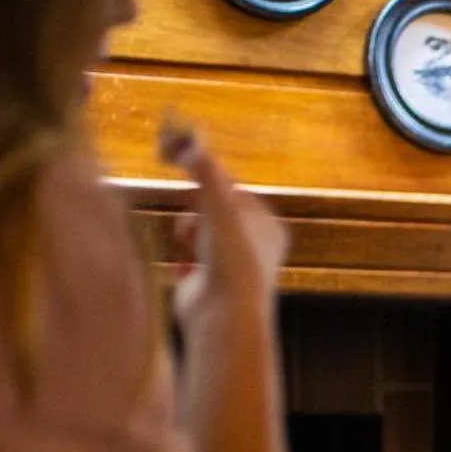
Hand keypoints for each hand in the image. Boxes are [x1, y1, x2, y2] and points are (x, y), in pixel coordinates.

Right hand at [164, 132, 287, 325]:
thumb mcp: (219, 206)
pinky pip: (185, 258)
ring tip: (190, 245)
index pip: (233, 191)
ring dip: (187, 233)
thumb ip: (206, 170)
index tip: (183, 164)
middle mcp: (255, 248)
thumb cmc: (232, 260)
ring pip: (196, 233)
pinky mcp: (208, 284)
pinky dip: (181, 260)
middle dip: (196, 212)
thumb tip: (191, 136)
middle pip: (212, 211)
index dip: (208, 181)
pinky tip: (186, 272)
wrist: (223, 315)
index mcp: (269, 227)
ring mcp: (231, 267)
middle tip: (192, 215)